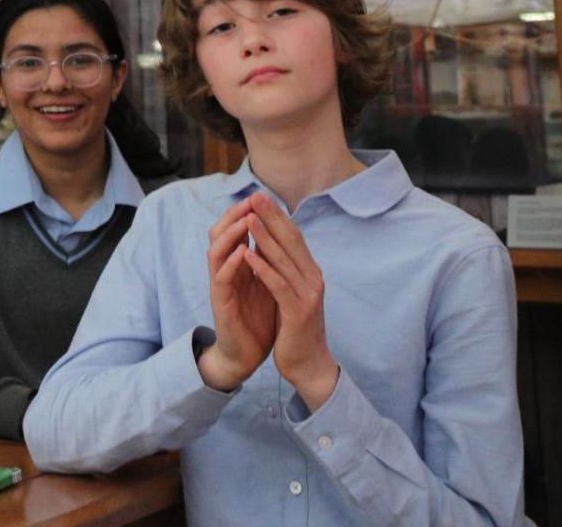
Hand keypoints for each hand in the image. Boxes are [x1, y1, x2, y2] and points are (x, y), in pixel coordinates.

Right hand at [198, 197, 274, 391]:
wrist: (247, 355)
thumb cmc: (258, 319)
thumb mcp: (266, 284)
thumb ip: (267, 261)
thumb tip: (278, 235)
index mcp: (237, 265)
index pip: (236, 231)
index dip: (246, 213)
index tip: (262, 197)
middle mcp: (225, 271)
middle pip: (220, 234)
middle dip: (235, 215)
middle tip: (251, 200)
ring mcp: (221, 285)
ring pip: (216, 251)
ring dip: (230, 233)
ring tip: (246, 218)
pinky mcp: (220, 302)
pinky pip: (222, 277)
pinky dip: (231, 263)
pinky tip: (243, 252)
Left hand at [243, 196, 339, 410]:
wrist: (309, 365)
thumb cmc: (296, 328)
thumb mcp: (291, 292)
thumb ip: (285, 269)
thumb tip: (270, 242)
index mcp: (310, 274)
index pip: (294, 238)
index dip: (278, 216)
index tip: (261, 196)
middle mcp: (313, 280)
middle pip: (292, 242)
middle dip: (273, 218)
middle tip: (256, 196)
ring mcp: (307, 296)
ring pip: (285, 260)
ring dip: (266, 237)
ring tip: (249, 218)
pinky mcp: (297, 313)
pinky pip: (279, 286)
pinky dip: (263, 269)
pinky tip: (248, 255)